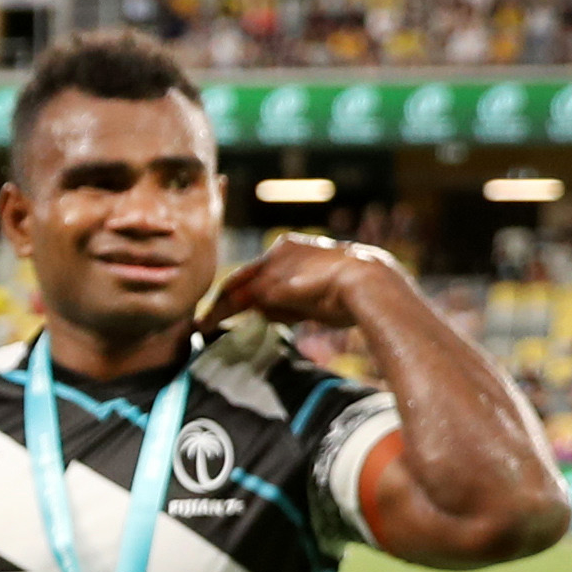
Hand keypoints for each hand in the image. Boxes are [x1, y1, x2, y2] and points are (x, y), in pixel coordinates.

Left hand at [203, 231, 408, 332]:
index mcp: (297, 247)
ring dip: (219, 309)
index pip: (263, 270)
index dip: (246, 288)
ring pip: (238, 289)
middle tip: (204, 316)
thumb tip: (267, 314)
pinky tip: (206, 324)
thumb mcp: (319, 294)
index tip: (234, 301)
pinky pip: (238, 301)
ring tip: (203, 323)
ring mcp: (271, 266)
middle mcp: (279, 251)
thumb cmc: (357, 292)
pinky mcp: (267, 285)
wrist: (368, 282)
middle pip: (244, 277)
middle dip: (224, 297)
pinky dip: (219, 313)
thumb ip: (293, 300)